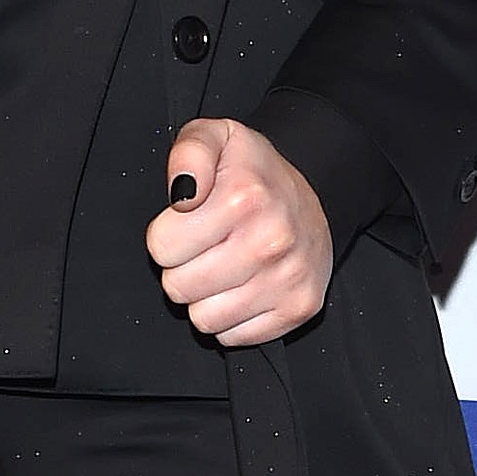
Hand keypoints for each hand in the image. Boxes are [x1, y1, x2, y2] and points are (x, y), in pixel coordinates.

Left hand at [145, 118, 332, 346]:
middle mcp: (271, 241)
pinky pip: (233, 337)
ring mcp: (289, 279)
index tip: (189, 222)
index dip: (167, 235)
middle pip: (178, 288)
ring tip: (224, 267)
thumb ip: (188, 154)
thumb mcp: (215, 137)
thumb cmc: (253, 172)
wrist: (315, 193)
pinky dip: (231, 318)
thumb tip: (182, 195)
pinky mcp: (299, 308)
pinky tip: (244, 286)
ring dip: (205, 297)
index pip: (161, 248)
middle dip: (182, 269)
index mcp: (245, 197)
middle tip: (206, 247)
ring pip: (203, 319)